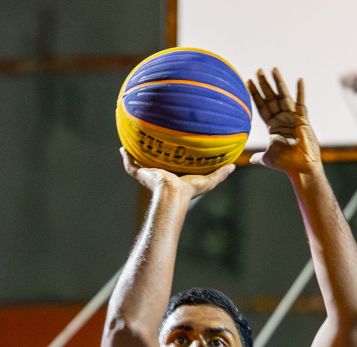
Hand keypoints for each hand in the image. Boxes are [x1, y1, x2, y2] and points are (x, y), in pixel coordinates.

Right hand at [120, 149, 235, 198]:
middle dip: (152, 154)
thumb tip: (234, 166)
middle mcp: (159, 175)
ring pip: (140, 163)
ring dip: (136, 154)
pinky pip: (130, 165)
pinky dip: (125, 157)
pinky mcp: (141, 174)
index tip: (172, 149)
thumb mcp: (207, 181)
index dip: (172, 159)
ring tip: (132, 142)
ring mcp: (148, 175)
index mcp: (173, 177)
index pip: (171, 167)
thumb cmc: (189, 191)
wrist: (172, 194)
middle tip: (151, 142)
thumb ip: (220, 174)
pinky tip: (122, 147)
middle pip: (154, 164)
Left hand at [246, 68, 320, 176]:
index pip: (261, 106)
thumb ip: (258, 157)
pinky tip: (299, 80)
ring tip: (273, 69)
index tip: (248, 81)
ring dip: (278, 82)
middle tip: (258, 70)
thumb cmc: (286, 163)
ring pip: (284, 96)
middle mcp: (282, 118)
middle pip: (271, 97)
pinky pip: (301, 103)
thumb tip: (250, 160)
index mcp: (273, 125)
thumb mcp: (267, 158)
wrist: (300, 168)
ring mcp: (292, 117)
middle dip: (264, 84)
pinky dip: (300, 92)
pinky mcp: (303, 119)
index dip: (255, 94)